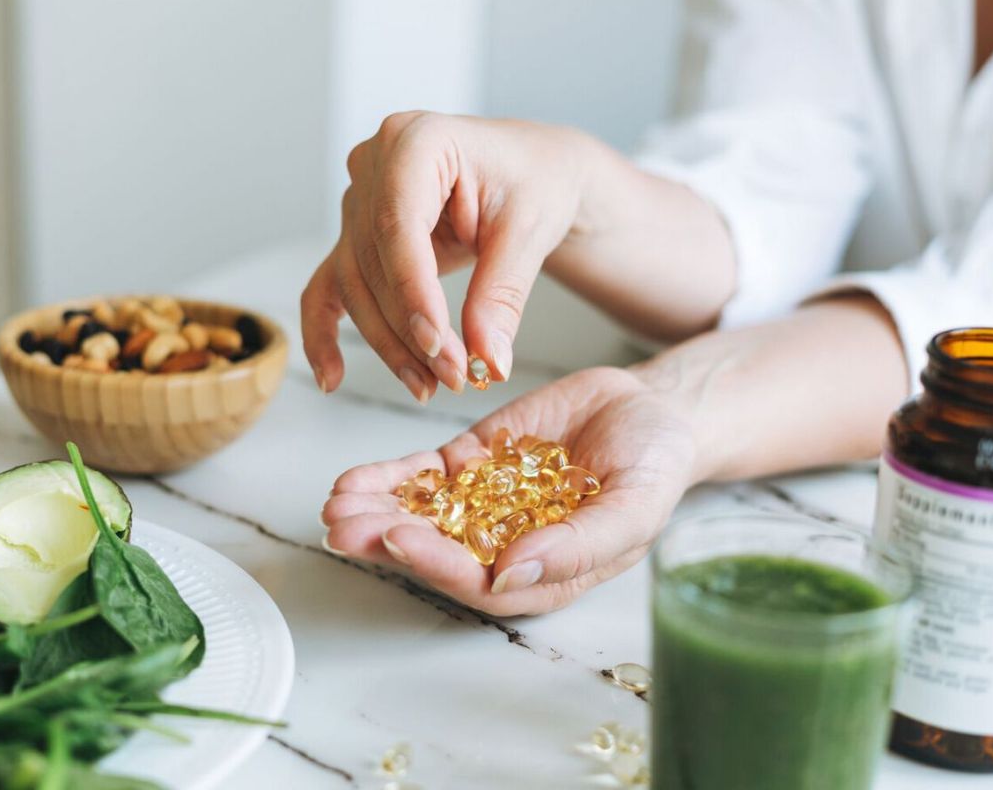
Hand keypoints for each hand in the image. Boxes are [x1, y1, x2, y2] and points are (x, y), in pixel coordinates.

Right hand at [300, 112, 590, 402]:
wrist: (534, 173)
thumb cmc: (535, 181)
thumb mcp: (530, 232)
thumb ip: (502, 295)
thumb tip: (489, 360)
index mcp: (417, 140)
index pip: (398, 224)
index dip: (412, 291)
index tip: (437, 344)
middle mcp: (374, 163)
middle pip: (373, 262)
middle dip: (410, 329)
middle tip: (453, 377)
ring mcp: (359, 200)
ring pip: (355, 285)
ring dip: (389, 343)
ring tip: (429, 385)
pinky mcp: (357, 236)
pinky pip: (329, 286)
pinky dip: (325, 332)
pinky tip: (333, 378)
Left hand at [321, 367, 697, 615]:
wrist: (651, 410)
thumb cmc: (656, 467)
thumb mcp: (633, 508)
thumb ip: (578, 546)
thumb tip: (510, 577)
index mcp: (542, 572)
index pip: (480, 581)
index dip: (437, 564)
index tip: (399, 540)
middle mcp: (504, 545)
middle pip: (436, 551)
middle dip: (386, 540)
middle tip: (343, 527)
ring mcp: (484, 502)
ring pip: (421, 514)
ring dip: (375, 511)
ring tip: (336, 504)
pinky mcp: (473, 463)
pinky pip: (424, 475)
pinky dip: (389, 477)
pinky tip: (353, 480)